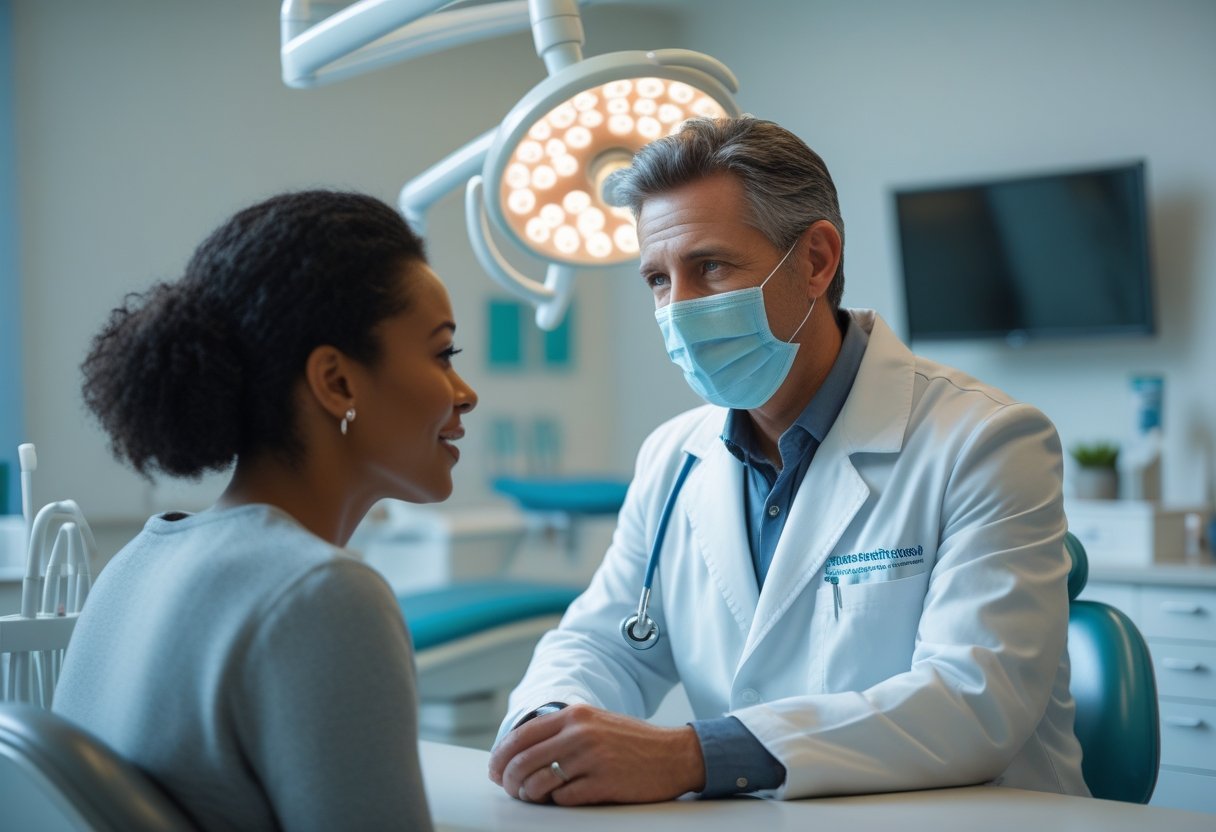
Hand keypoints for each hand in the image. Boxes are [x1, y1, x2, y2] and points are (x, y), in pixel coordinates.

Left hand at [487, 704, 705, 804]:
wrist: (674, 755)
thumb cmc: (632, 741)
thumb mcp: (596, 722)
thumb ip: (562, 730)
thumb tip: (520, 751)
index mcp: (576, 715)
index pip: (522, 734)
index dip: (501, 755)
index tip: (494, 770)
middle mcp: (580, 734)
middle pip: (523, 760)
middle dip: (508, 779)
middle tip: (508, 789)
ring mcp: (591, 759)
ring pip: (539, 782)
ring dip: (530, 794)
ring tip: (534, 797)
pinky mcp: (603, 784)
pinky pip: (564, 799)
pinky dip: (558, 802)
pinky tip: (565, 798)